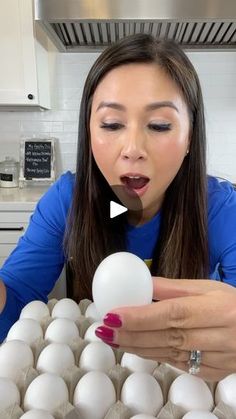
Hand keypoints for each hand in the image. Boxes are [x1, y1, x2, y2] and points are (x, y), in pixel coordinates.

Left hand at [95, 277, 235, 380]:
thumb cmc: (234, 303)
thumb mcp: (209, 287)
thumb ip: (173, 287)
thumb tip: (142, 283)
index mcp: (217, 310)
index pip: (172, 314)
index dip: (140, 316)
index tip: (113, 315)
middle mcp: (218, 336)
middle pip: (166, 337)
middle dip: (130, 334)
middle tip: (104, 329)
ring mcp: (217, 358)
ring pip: (169, 355)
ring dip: (137, 347)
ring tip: (113, 339)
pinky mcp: (214, 372)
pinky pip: (179, 365)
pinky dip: (155, 356)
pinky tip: (137, 349)